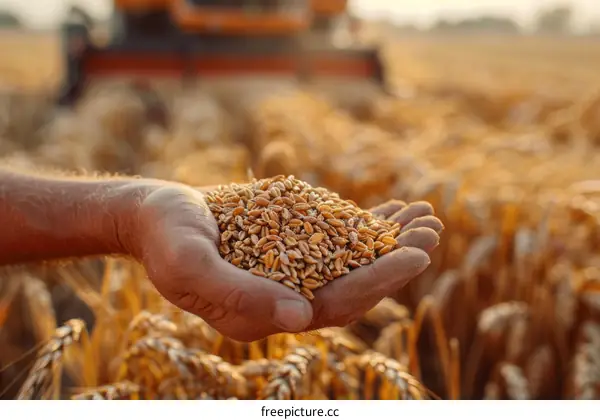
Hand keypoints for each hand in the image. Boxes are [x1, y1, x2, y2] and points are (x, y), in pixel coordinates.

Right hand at [125, 183, 441, 341]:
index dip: (379, 281)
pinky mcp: (291, 247)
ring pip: (352, 262)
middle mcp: (285, 299)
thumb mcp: (190, 265)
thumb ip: (238, 295)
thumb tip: (300, 317)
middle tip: (434, 228)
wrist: (154, 215)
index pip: (334, 305)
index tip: (419, 255)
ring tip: (427, 215)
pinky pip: (337, 239)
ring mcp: (290, 273)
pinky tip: (395, 209)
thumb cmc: (166, 238)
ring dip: (391, 241)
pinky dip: (368, 226)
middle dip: (397, 260)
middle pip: (354, 285)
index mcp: (265, 315)